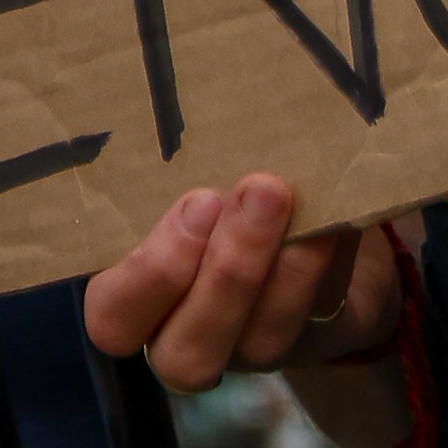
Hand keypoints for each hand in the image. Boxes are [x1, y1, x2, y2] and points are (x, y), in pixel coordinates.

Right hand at [85, 176, 406, 393]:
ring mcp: (251, 348)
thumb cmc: (214, 184)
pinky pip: (319, 314)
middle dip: (222, 276)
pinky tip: (334, 211)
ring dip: (280, 269)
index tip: (194, 204)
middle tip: (251, 192)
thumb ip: (173, 163)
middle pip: (184, 354)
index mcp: (136, 298)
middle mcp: (187, 336)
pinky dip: (326, 259)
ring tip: (285, 196)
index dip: (146, 278)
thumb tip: (182, 93)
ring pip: (259, 343)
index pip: (113, 319)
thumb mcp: (182, 173)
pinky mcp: (313, 339)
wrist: (305, 222)